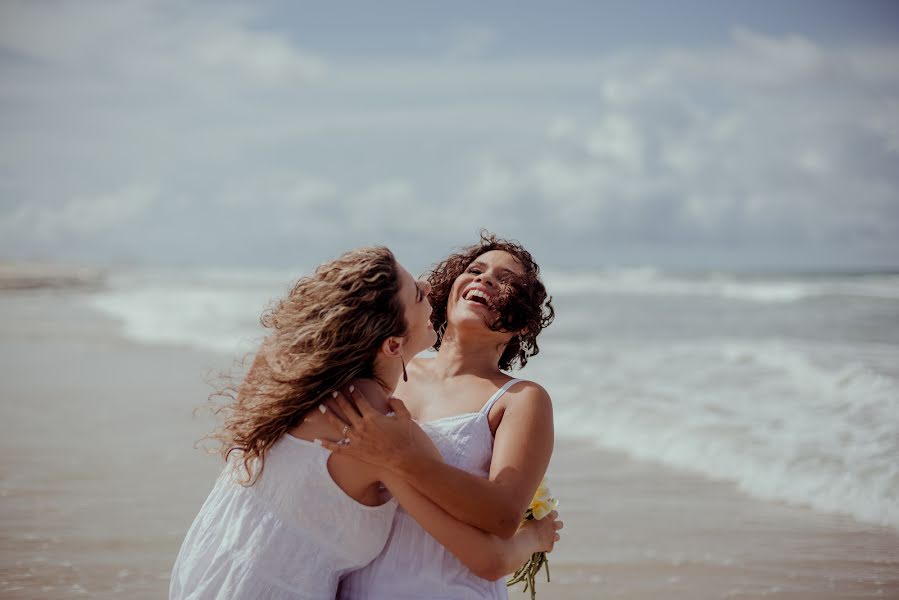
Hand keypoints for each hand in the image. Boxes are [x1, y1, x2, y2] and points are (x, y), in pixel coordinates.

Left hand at [316, 385, 434, 470]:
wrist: (406, 459)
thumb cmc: (407, 438)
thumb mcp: (405, 416)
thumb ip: (397, 404)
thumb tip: (389, 397)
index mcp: (372, 416)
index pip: (359, 400)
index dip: (354, 392)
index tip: (349, 386)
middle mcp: (361, 426)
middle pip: (346, 409)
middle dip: (338, 398)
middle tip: (332, 392)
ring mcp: (356, 440)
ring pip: (338, 424)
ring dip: (328, 414)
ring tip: (321, 407)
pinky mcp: (355, 452)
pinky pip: (337, 448)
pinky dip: (326, 444)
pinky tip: (317, 440)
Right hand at [522, 510, 562, 552]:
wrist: (526, 540)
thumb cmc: (525, 528)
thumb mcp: (528, 519)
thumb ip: (534, 518)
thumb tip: (533, 518)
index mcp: (547, 518)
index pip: (555, 513)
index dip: (552, 515)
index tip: (547, 517)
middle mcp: (552, 526)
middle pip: (560, 524)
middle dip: (556, 525)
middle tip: (549, 527)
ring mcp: (552, 536)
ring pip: (558, 536)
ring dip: (552, 537)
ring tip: (545, 538)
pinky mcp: (550, 546)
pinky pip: (550, 547)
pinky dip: (546, 547)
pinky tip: (540, 547)